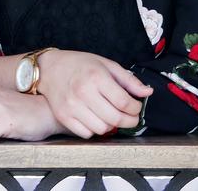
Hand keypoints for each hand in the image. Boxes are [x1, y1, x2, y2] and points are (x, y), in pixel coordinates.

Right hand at [37, 50, 152, 137]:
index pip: (123, 102)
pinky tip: (97, 118)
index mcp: (97, 76)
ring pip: (102, 128)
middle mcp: (84, 92)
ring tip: (113, 116)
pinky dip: (96, 129)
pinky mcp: (64, 116)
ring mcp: (72, 106)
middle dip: (129, 120)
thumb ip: (128, 80)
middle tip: (131, 117)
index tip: (137, 107)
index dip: (135, 108)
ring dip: (112, 125)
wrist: (50, 68)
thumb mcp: (106, 64)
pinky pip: (87, 133)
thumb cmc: (79, 64)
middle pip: (115, 118)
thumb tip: (147, 92)